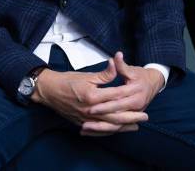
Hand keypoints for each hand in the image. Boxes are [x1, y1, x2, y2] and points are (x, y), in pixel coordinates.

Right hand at [32, 57, 147, 136]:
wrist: (50, 91)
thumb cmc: (68, 81)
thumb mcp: (87, 75)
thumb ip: (104, 73)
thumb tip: (116, 63)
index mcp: (93, 96)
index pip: (115, 97)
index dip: (129, 98)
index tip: (141, 99)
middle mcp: (90, 110)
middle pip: (115, 116)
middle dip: (131, 117)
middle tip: (144, 117)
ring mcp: (86, 119)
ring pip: (108, 125)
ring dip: (123, 127)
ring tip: (135, 126)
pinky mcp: (81, 123)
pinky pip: (98, 130)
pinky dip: (109, 131)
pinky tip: (117, 130)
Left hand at [83, 51, 163, 135]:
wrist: (154, 83)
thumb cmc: (140, 75)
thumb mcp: (131, 69)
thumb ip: (121, 65)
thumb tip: (116, 55)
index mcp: (135, 91)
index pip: (117, 97)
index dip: (104, 102)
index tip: (90, 105)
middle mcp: (137, 103)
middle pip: (116, 112)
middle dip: (101, 116)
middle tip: (85, 118)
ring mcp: (135, 112)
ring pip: (117, 123)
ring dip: (101, 127)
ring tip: (85, 128)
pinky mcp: (133, 117)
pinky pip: (119, 126)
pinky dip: (106, 130)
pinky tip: (93, 131)